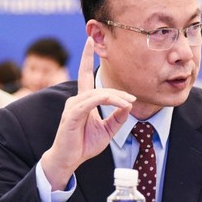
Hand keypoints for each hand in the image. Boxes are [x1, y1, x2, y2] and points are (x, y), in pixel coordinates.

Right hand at [40, 37, 134, 188]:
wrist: (69, 160)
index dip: (86, 56)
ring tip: (129, 103)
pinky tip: (120, 105)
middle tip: (133, 98)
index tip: (89, 40)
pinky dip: (108, 101)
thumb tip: (129, 105)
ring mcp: (73, 106)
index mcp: (83, 101)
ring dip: (116, 97)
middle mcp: (76, 100)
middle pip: (100, 87)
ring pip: (98, 93)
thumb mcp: (107, 130)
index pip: (84, 74)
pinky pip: (92, 101)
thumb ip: (117, 118)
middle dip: (118, 91)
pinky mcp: (72, 115)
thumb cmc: (83, 145)